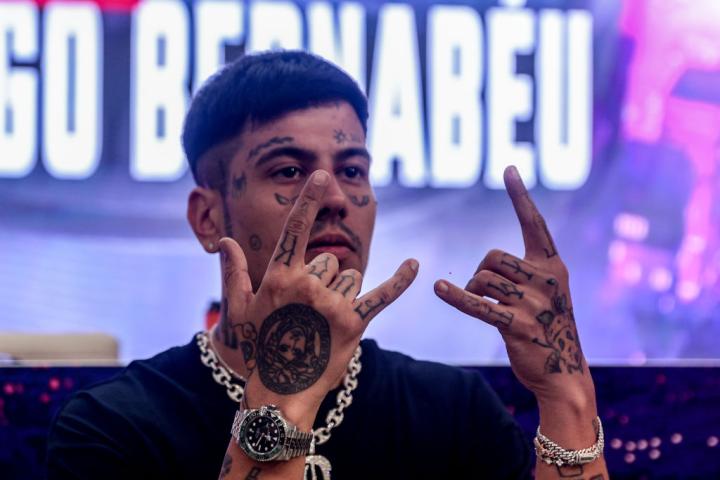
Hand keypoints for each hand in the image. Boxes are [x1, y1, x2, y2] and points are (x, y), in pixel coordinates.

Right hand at [219, 170, 417, 424]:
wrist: (280, 391)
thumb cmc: (257, 350)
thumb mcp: (239, 310)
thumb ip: (234, 272)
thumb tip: (225, 241)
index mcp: (279, 277)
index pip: (295, 230)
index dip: (309, 201)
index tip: (321, 176)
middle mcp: (307, 285)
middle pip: (328, 261)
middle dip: (321, 281)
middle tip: (305, 314)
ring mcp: (332, 304)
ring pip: (349, 278)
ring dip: (340, 294)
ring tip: (321, 324)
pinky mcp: (354, 323)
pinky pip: (381, 295)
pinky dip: (400, 281)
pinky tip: (415, 264)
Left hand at [434, 166, 593, 405]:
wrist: (564, 372)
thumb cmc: (549, 328)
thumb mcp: (547, 293)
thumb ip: (526, 272)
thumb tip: (486, 266)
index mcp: (553, 266)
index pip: (534, 224)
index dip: (519, 196)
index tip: (508, 168)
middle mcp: (547, 279)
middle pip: (493, 256)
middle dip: (481, 272)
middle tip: (486, 292)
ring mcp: (534, 303)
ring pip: (483, 279)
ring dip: (474, 291)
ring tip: (487, 306)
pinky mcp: (517, 326)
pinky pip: (478, 305)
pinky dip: (456, 296)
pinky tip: (439, 288)